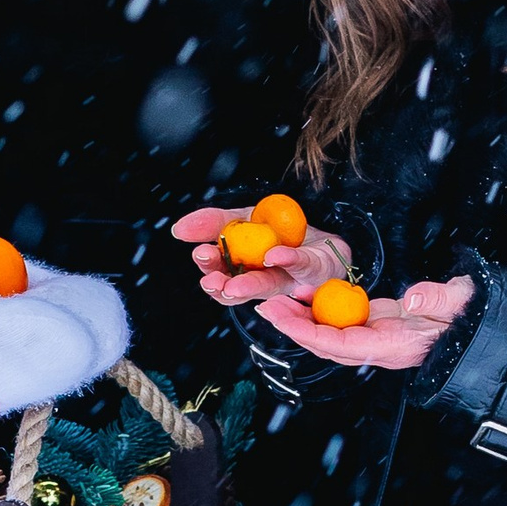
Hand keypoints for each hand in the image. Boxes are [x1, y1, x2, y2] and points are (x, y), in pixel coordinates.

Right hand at [172, 206, 356, 310]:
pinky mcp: (312, 269)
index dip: (208, 265)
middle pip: (236, 287)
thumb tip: (178, 229)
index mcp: (242, 266)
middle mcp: (262, 278)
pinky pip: (299, 263)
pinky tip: (273, 256)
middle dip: (221, 284)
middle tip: (211, 278)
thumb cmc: (282, 234)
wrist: (327, 244)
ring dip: (247, 286)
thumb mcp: (243, 218)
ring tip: (233, 287)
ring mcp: (287, 278)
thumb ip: (213, 223)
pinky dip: (286, 259)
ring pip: (264, 286)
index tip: (199, 254)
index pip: (218, 270)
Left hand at [251, 272, 475, 373]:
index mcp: (395, 346)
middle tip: (266, 306)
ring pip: (328, 334)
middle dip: (294, 328)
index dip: (313, 334)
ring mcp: (375, 337)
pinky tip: (303, 292)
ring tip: (274, 299)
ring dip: (300, 319)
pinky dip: (319, 308)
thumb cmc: (468, 316)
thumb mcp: (459, 302)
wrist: (473, 323)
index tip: (286, 321)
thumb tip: (411, 299)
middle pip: (327, 344)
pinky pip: (340, 321)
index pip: (345, 345)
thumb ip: (436, 299)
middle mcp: (379, 348)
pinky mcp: (374, 325)